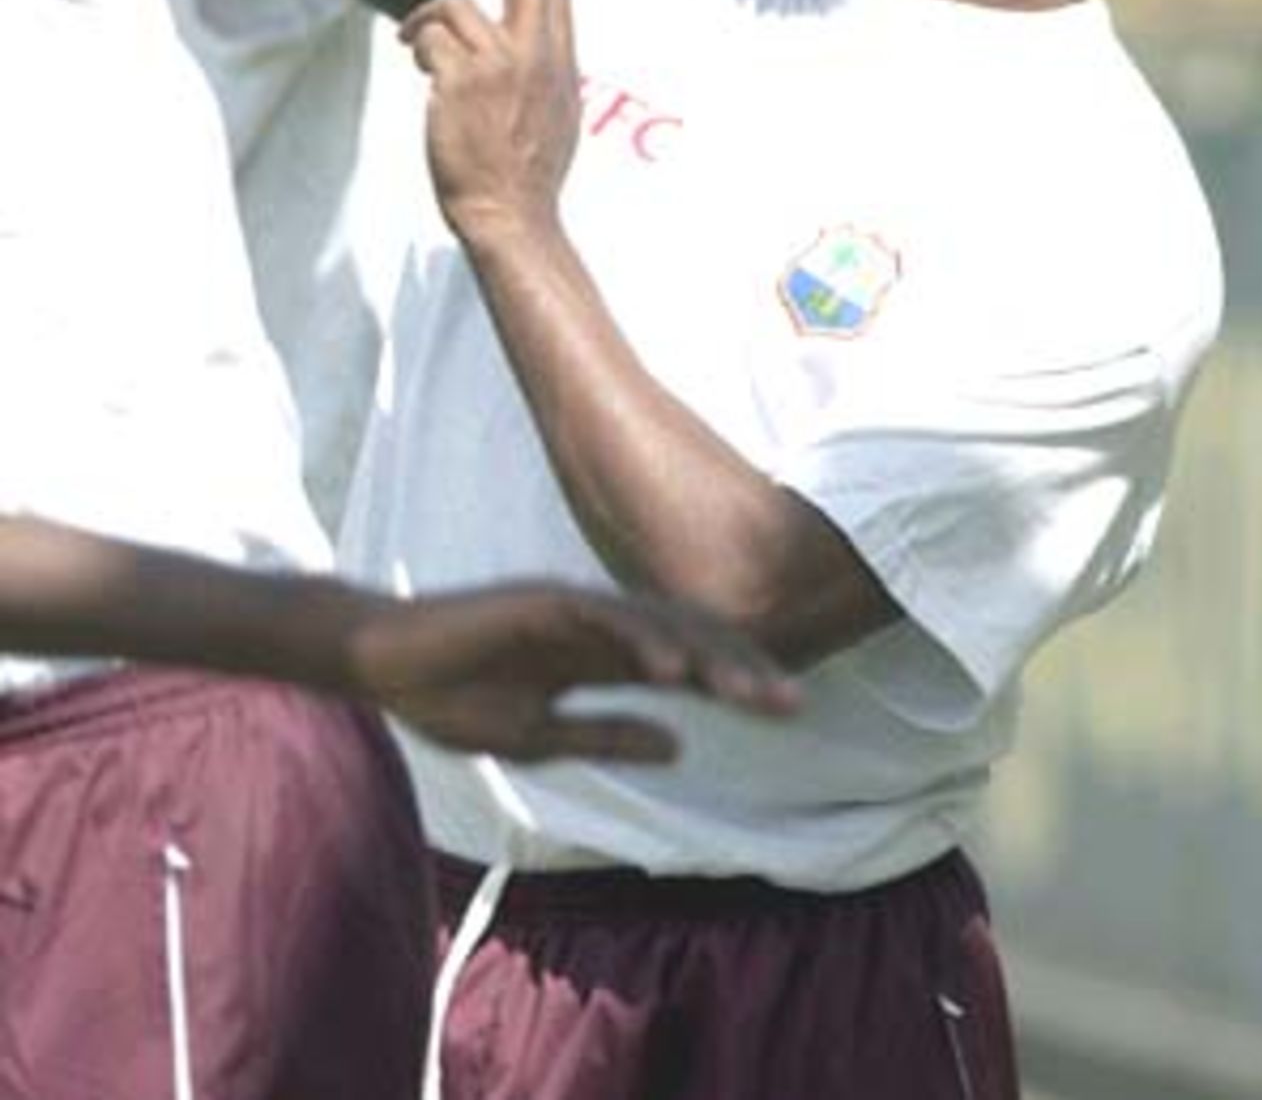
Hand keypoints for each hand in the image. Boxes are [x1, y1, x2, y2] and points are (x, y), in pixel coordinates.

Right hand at [347, 580, 800, 761]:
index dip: (734, 682)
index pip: (683, 665)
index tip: (788, 709)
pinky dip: (637, 637)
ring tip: (749, 689)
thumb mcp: (541, 735)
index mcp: (599, 657)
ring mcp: (568, 608)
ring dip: (702, 654)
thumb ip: (607, 734)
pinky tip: (671, 668)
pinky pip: (598, 617)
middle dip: (739, 668)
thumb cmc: (454, 695)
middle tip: (793, 702)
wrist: (384, 664)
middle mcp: (595, 625)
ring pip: (652, 623)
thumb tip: (681, 743)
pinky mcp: (536, 601)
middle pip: (684, 638)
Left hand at [401, 0, 579, 239]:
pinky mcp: (459, 78)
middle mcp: (533, 53)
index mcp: (561, 61)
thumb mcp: (560, 114)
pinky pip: (429, 41)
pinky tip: (423, 76)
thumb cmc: (530, 174)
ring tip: (421, 49)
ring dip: (432, 24)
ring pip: (455, 8)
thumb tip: (527, 53)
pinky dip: (420, 54)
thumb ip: (544, 74)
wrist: (511, 210)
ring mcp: (497, 63)